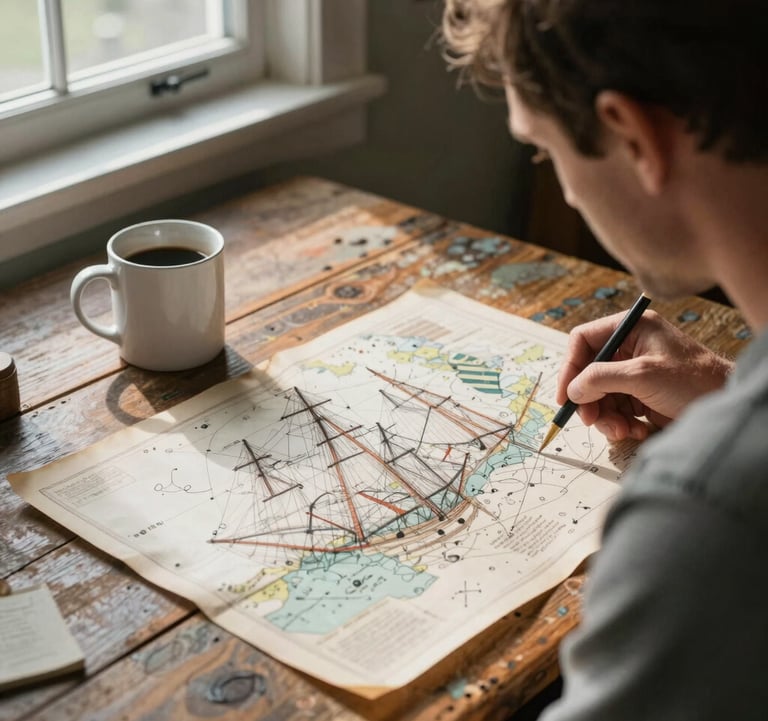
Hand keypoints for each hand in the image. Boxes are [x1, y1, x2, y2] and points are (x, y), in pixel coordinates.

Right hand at [557, 309, 732, 441]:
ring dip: (606, 416)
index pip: (583, 341)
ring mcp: (635, 373)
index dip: (570, 367)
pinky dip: (620, 422)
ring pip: (600, 395)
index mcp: (631, 329)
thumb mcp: (642, 375)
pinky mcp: (642, 395)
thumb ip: (601, 378)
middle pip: (589, 373)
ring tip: (622, 430)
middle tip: (592, 420)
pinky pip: (616, 409)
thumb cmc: (694, 381)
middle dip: (590, 399)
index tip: (565, 395)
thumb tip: (572, 390)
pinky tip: (636, 430)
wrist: (726, 404)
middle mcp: (630, 348)